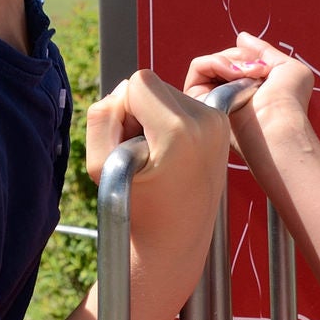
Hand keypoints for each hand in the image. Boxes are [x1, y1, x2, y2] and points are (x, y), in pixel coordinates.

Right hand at [84, 69, 228, 243]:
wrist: (176, 238)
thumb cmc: (138, 209)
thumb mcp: (99, 166)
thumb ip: (100, 117)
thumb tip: (123, 92)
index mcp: (178, 130)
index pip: (138, 82)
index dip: (121, 109)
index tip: (125, 142)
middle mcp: (206, 121)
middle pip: (153, 83)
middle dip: (136, 111)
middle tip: (139, 152)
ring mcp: (218, 122)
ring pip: (166, 91)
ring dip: (152, 115)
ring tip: (154, 154)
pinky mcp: (221, 125)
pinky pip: (183, 102)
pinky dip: (168, 119)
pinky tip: (169, 150)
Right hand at [187, 33, 315, 152]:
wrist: (277, 123)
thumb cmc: (289, 100)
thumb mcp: (286, 66)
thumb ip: (264, 50)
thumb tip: (241, 38)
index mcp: (249, 89)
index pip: (239, 60)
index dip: (251, 57)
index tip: (266, 67)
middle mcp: (230, 93)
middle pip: (225, 58)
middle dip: (242, 58)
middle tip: (259, 71)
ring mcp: (213, 96)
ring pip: (212, 61)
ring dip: (231, 61)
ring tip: (248, 75)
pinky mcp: (198, 99)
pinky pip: (198, 66)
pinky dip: (215, 63)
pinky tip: (232, 75)